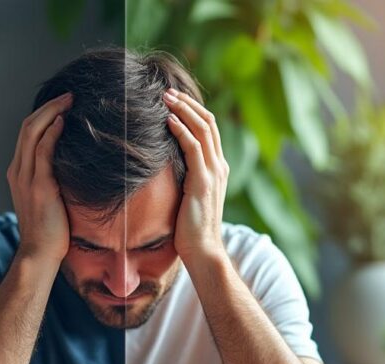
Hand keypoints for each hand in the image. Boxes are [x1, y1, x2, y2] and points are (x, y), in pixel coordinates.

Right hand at [6, 92, 72, 265]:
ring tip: (70, 102)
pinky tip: (64, 122)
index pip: (27, 134)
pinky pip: (43, 152)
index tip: (63, 104)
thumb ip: (53, 179)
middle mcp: (18, 171)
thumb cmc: (50, 230)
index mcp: (18, 172)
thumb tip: (72, 165)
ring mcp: (26, 178)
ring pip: (33, 133)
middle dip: (49, 107)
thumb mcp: (48, 198)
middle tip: (70, 96)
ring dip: (52, 113)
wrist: (39, 253)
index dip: (44, 114)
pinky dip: (51, 133)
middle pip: (28, 127)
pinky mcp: (39, 186)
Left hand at [163, 88, 229, 265]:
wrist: (203, 251)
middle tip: (166, 90)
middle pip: (208, 122)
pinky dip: (181, 129)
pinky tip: (167, 119)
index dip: (193, 110)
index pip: (209, 129)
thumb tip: (164, 166)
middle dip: (187, 103)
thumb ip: (184, 178)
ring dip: (183, 109)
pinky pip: (194, 147)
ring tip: (165, 97)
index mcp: (217, 168)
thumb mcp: (188, 197)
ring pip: (203, 129)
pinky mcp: (203, 181)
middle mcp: (219, 166)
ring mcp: (214, 172)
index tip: (174, 99)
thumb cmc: (191, 229)